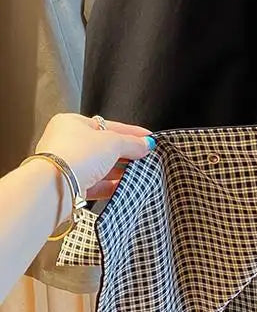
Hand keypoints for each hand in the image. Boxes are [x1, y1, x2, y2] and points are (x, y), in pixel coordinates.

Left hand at [35, 113, 154, 200]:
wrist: (54, 187)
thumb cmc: (74, 156)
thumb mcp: (113, 142)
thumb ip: (132, 143)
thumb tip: (145, 144)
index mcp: (71, 123)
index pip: (107, 125)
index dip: (130, 132)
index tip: (146, 138)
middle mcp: (65, 144)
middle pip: (103, 147)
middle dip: (124, 154)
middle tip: (143, 157)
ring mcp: (65, 166)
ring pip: (98, 168)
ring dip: (117, 171)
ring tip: (136, 173)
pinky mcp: (67, 188)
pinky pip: (92, 185)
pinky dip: (108, 186)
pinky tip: (122, 187)